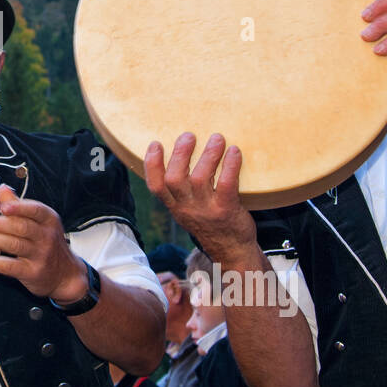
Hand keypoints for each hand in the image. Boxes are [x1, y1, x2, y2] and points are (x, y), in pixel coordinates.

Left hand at [0, 186, 86, 301]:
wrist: (65, 274)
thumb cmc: (47, 243)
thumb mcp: (40, 222)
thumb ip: (19, 205)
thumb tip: (2, 189)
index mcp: (49, 219)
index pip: (35, 210)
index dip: (19, 208)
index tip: (3, 207)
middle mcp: (47, 236)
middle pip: (21, 227)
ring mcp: (40, 255)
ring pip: (14, 245)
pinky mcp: (32, 272)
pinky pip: (10, 266)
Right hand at [145, 133, 256, 264]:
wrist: (232, 251)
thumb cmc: (211, 224)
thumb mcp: (188, 212)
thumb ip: (182, 191)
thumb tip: (182, 155)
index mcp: (175, 207)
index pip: (155, 186)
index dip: (152, 164)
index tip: (156, 143)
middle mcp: (187, 208)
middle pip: (175, 179)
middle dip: (180, 154)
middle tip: (189, 135)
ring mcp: (206, 210)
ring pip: (199, 179)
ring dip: (208, 155)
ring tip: (216, 138)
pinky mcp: (227, 210)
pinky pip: (226, 185)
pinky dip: (230, 166)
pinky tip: (234, 152)